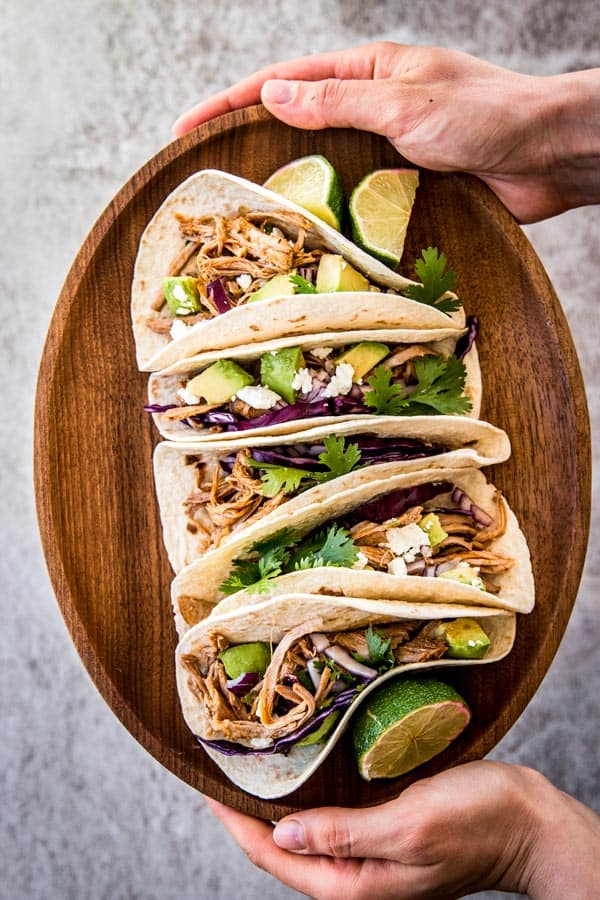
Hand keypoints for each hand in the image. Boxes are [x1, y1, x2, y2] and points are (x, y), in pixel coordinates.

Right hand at [173, 43, 599, 223]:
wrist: (546, 155)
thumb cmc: (485, 115)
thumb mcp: (402, 102)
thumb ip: (337, 101)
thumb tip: (272, 95)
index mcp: (368, 72)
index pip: (284, 82)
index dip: (231, 103)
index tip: (186, 127)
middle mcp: (373, 107)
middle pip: (297, 124)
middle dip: (250, 145)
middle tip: (207, 177)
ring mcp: (388, 148)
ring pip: (325, 166)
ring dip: (289, 186)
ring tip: (247, 215)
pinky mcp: (406, 185)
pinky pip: (356, 198)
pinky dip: (330, 214)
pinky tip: (309, 235)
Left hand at [205, 761, 599, 898]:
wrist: (528, 820)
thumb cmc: (478, 822)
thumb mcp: (409, 826)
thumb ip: (345, 835)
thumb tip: (282, 836)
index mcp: (356, 884)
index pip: (276, 859)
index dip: (237, 824)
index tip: (209, 787)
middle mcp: (356, 874)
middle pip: (283, 849)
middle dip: (248, 812)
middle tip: (222, 768)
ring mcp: (370, 854)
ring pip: (305, 832)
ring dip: (276, 802)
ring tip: (248, 766)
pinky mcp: (383, 830)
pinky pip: (331, 818)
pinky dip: (308, 795)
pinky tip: (301, 769)